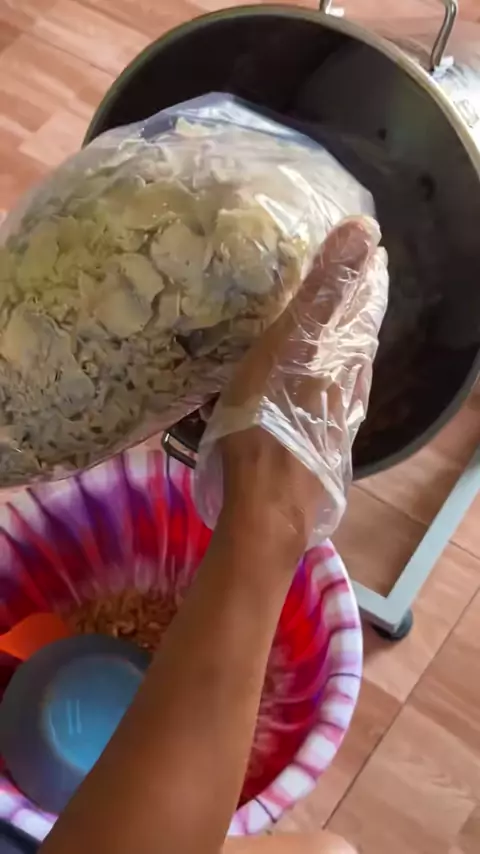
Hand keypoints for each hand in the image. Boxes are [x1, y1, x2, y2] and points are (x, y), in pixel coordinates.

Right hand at [195, 217, 388, 549]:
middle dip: (352, 311)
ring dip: (339, 348)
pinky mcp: (319, 448)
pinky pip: (326, 404)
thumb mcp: (290, 348)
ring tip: (328, 329)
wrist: (267, 507)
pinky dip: (322, 384)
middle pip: (357, 342)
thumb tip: (365, 233)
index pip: (362, 309)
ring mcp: (334, 423)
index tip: (363, 250)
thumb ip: (323, 293)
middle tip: (342, 282)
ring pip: (344, 374)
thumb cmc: (267, 424)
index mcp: (343, 360)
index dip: (363, 279)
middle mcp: (348, 390)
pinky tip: (312, 390)